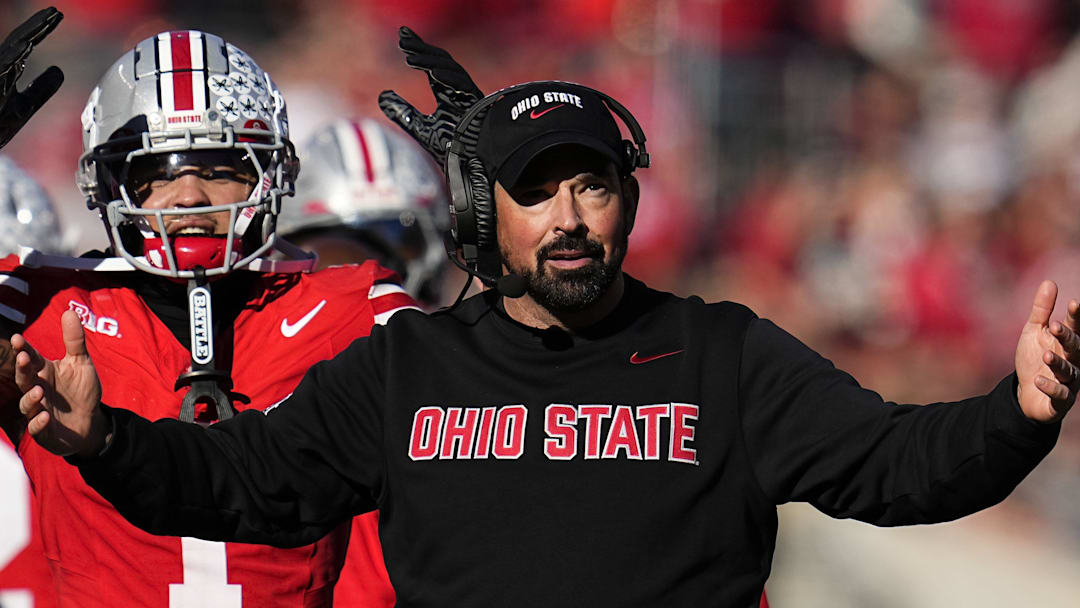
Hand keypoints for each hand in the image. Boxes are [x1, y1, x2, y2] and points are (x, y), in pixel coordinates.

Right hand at [0, 7, 63, 149]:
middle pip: (18, 41)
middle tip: (55, 12)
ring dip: (27, 38)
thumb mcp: (26, 104)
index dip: (41, 29)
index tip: (57, 15)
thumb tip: (59, 70)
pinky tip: (25, 49)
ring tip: (44, 23)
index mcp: (7, 69)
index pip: (25, 43)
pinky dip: (12, 59)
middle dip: (37, 26)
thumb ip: (42, 88)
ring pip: (9, 53)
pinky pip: (1, 70)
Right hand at [14, 310, 105, 456]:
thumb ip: (74, 341)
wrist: (91, 421)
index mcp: (43, 372)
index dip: (23, 349)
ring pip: (26, 405)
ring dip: (30, 398)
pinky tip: (44, 417)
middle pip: (23, 379)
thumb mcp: (81, 363)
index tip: (19, 338)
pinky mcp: (45, 431)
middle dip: (22, 369)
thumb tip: (69, 311)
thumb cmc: (81, 391)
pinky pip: (37, 428)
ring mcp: (38, 411)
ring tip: (38, 390)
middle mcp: (36, 389)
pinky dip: (38, 423)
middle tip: (24, 358)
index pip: (30, 358)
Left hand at [378, 26, 482, 165]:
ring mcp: (469, 96)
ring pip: (450, 69)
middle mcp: (459, 91)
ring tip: (409, 58)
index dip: (419, 51)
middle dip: (422, 48)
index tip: (402, 38)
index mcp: (449, 95)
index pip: (433, 67)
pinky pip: (463, 85)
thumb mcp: (419, 128)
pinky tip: (432, 72)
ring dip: (430, 61)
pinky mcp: (477, 104)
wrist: (472, 166)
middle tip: (402, 37)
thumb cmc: (452, 150)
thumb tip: (382, 96)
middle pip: (441, 62)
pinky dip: (448, 78)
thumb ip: (402, 112)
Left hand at [1015, 280, 1079, 422]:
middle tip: (1056, 326)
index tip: (1074, 303)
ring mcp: (1068, 382)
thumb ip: (1042, 310)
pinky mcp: (1059, 400)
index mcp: (1068, 344)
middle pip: (1075, 348)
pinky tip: (1039, 380)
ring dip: (1058, 363)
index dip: (1076, 317)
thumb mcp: (1034, 332)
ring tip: (1046, 355)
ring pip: (1068, 371)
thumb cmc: (1034, 358)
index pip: (1076, 328)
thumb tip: (1049, 281)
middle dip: (1068, 337)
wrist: (1026, 392)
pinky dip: (1050, 387)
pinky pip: (1059, 395)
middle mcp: (1073, 361)